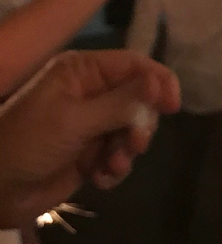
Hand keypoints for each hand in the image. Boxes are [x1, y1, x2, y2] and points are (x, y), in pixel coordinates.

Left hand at [0, 50, 179, 226]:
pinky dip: (115, 168)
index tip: (173, 105)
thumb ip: (120, 103)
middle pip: (140, 99)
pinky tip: (100, 179)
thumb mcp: (73, 120)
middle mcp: (90, 92)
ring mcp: (91, 124)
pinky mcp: (90, 154)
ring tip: (112, 166)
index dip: (158, 81)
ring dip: (128, 150)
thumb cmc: (27, 144)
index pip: (134, 64)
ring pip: (132, 130)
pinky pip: (119, 155)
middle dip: (141, 124)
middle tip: (135, 144)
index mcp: (82, 71)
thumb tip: (160, 83)